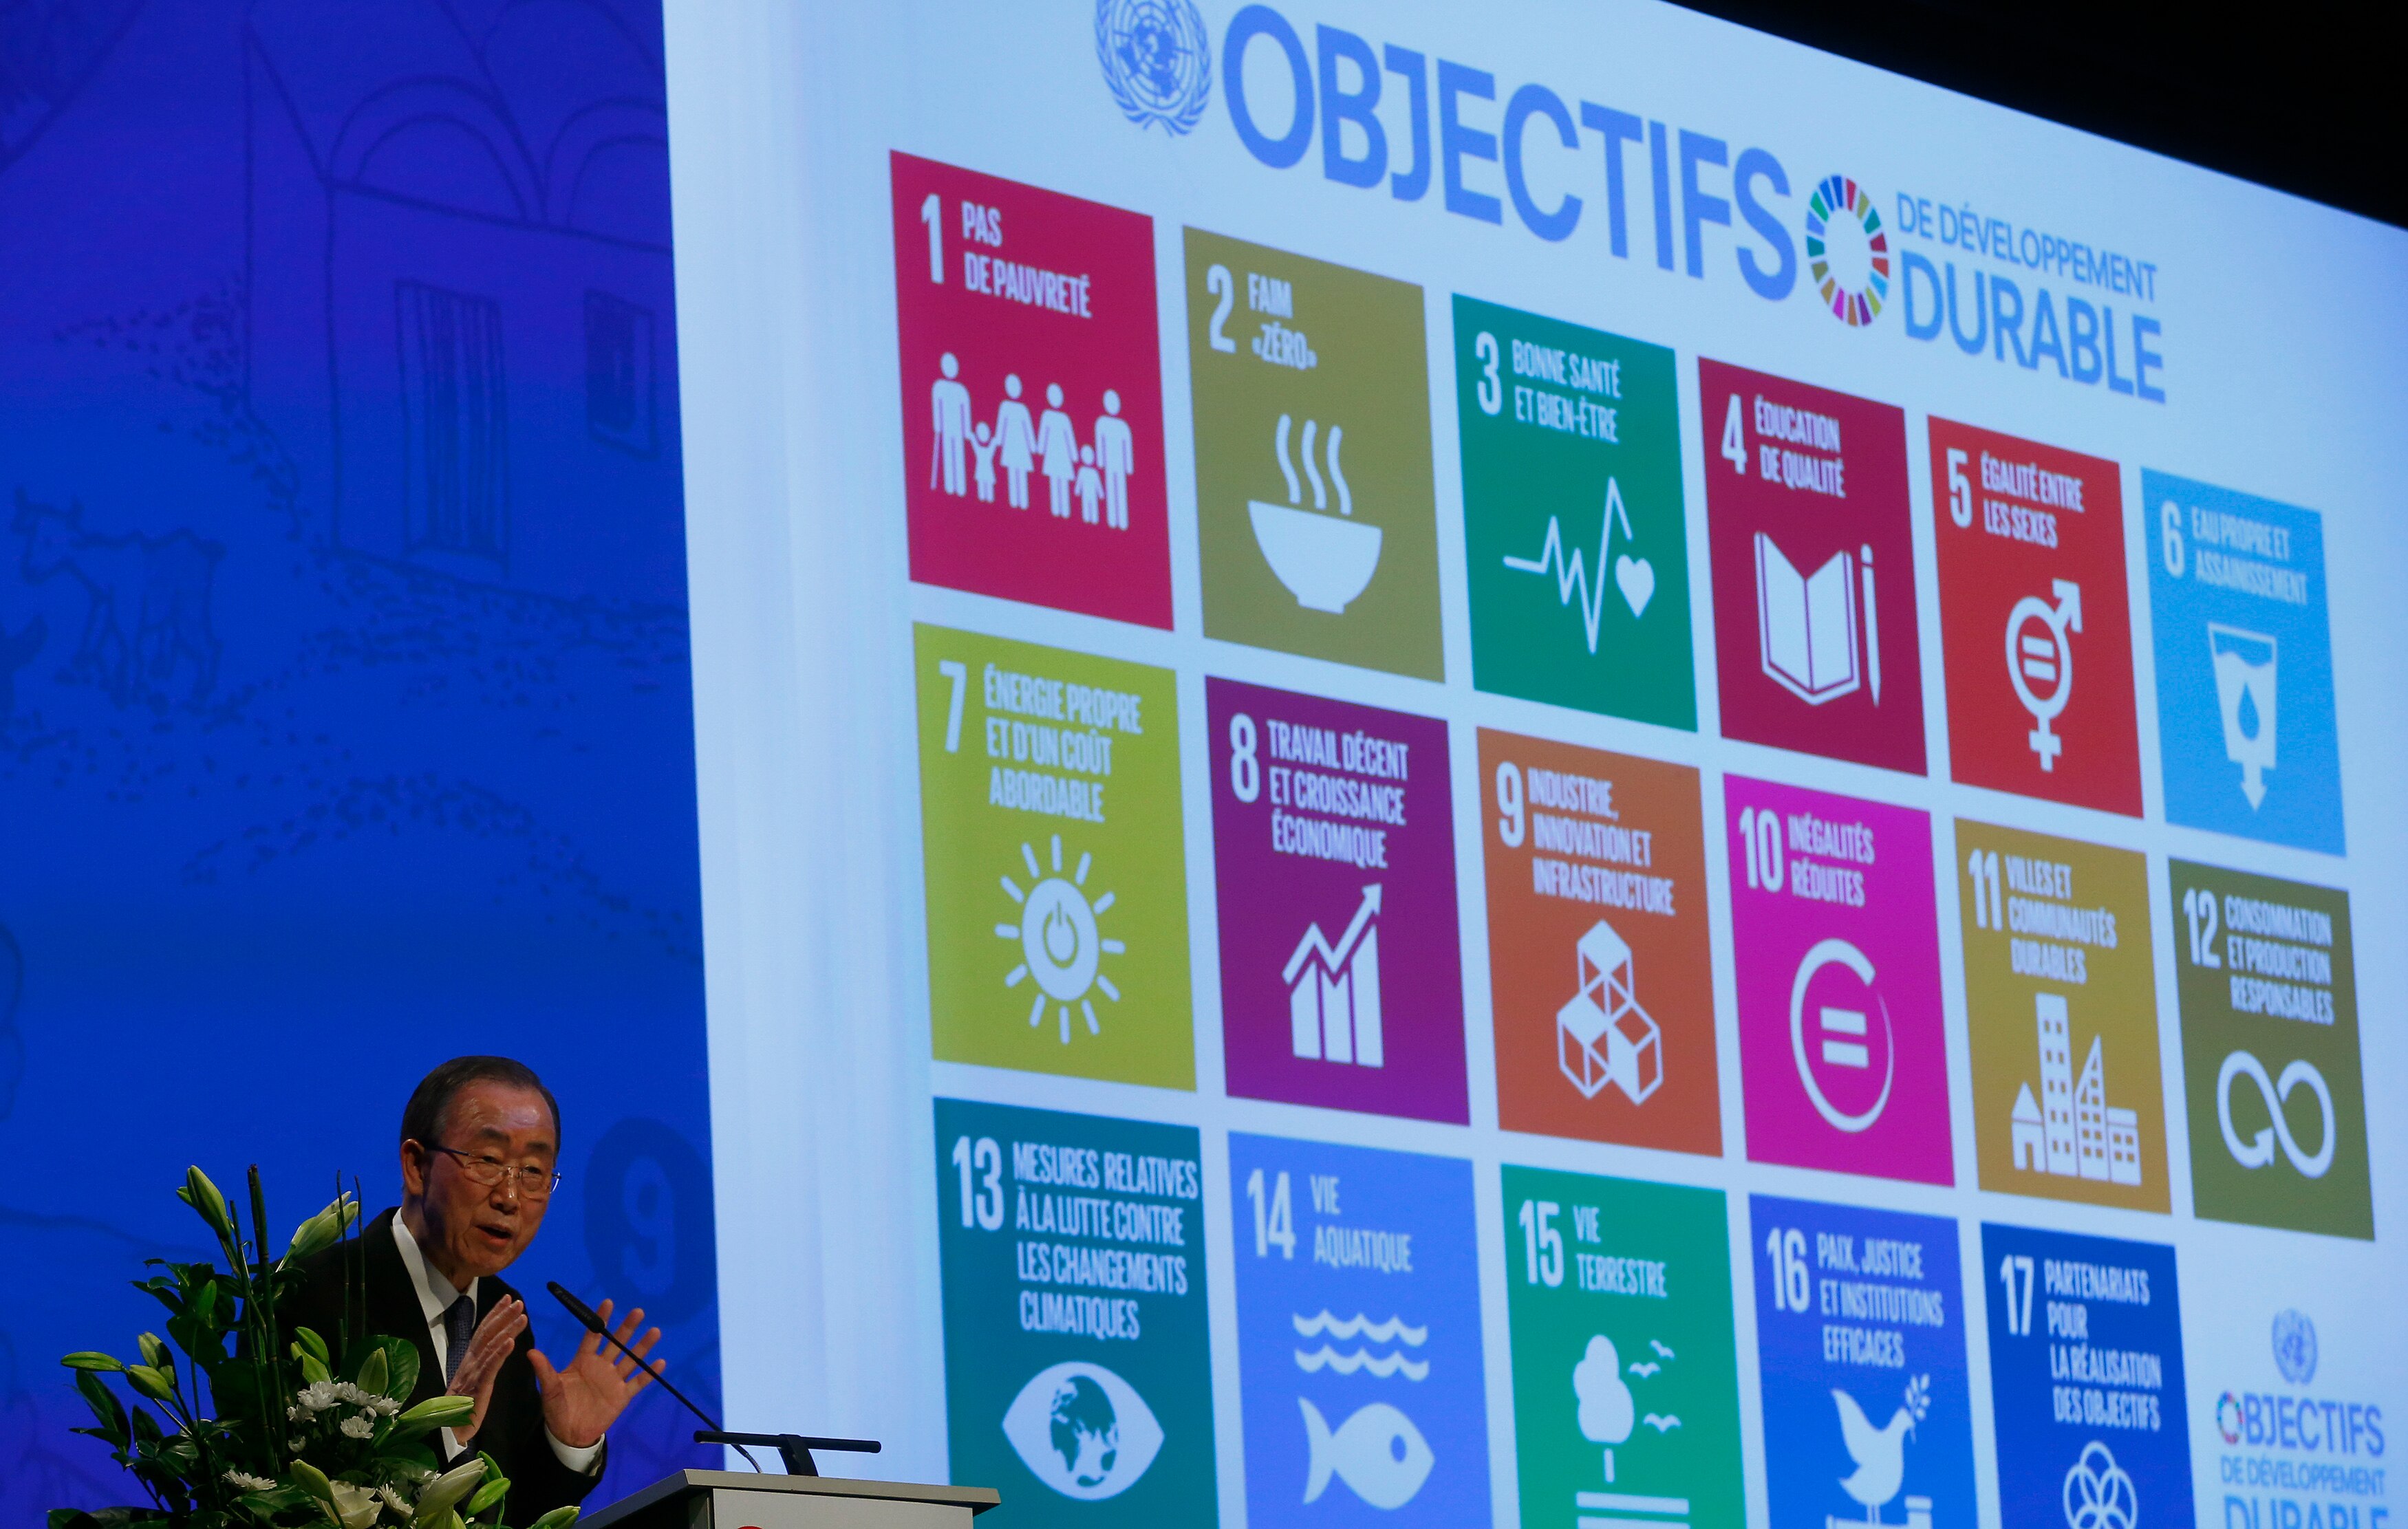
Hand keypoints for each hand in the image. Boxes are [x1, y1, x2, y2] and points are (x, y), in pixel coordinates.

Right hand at [445, 1296, 527, 1443]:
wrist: (448, 1431)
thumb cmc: (462, 1407)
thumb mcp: (473, 1380)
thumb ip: (481, 1364)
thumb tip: (492, 1348)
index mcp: (470, 1361)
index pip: (483, 1332)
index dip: (494, 1314)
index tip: (506, 1299)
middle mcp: (470, 1363)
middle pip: (487, 1334)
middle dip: (503, 1316)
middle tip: (518, 1301)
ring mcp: (473, 1374)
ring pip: (491, 1346)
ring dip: (507, 1329)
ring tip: (521, 1315)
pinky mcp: (478, 1388)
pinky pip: (490, 1367)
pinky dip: (500, 1353)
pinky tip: (511, 1342)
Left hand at [530, 1298, 660, 1449]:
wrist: (569, 1433)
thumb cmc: (557, 1408)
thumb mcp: (550, 1388)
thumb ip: (545, 1370)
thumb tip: (531, 1353)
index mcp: (583, 1361)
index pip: (594, 1336)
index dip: (600, 1320)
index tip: (608, 1303)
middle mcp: (601, 1366)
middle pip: (616, 1343)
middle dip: (627, 1328)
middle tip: (638, 1312)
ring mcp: (613, 1380)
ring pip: (631, 1359)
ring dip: (642, 1346)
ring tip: (655, 1331)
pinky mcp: (622, 1395)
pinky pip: (638, 1382)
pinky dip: (649, 1373)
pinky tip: (660, 1362)